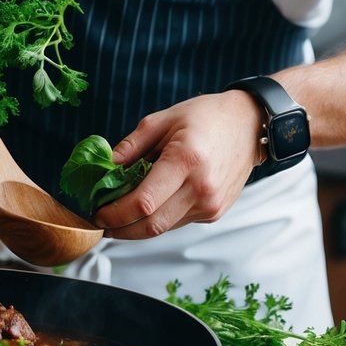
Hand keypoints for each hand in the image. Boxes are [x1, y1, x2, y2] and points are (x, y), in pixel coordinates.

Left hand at [92, 91, 263, 239]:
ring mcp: (210, 204)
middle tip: (100, 222)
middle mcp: (201, 188)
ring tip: (118, 213)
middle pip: (151, 225)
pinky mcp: (214, 212)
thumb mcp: (162, 120)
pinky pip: (177, 222)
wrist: (248, 124)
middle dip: (119, 229)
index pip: (144, 202)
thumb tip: (104, 168)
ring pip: (163, 228)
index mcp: (186, 161)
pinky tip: (147, 205)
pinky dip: (157, 218)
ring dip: (136, 226)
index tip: (96, 212)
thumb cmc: (205, 117)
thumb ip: (130, 146)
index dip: (115, 214)